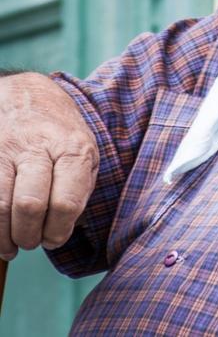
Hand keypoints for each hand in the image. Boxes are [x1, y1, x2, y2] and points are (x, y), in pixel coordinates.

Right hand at [0, 73, 98, 259]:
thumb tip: (64, 228)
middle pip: (29, 205)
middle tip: (31, 241)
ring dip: (4, 237)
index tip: (54, 238)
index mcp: (72, 149)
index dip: (58, 231)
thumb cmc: (61, 134)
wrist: (28, 97)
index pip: (65, 202)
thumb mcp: (85, 153)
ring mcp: (7, 150)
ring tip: (11, 245)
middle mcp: (39, 147)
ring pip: (0, 206)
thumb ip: (80, 190)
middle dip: (29, 236)